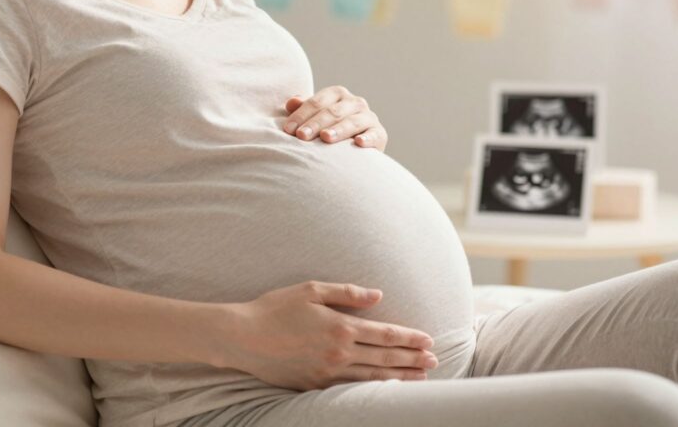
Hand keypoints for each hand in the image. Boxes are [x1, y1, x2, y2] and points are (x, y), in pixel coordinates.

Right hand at [220, 281, 437, 390]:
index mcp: (339, 326)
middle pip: (384, 357)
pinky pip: (352, 389)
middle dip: (412, 359)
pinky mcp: (315, 386)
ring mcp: (327, 373)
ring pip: (373, 377)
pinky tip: (386, 387)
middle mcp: (338, 352)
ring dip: (400, 376)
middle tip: (434, 360)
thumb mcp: (311, 289)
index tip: (428, 339)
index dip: (409, 338)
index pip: (384, 334)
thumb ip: (347, 292)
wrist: (243, 337)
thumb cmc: (276, 307)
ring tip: (421, 377)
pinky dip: (374, 388)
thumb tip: (378, 296)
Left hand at [283, 86, 387, 150]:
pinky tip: (358, 143)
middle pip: (333, 111)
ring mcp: (369, 117)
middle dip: (316, 124)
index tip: (289, 130)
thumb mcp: (314, 118)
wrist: (354, 150)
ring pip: (352, 121)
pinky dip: (368, 138)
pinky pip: (375, 134)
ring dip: (339, 130)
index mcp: (337, 94)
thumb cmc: (328, 130)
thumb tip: (291, 102)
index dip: (301, 115)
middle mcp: (355, 102)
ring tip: (325, 138)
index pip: (317, 102)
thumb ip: (303, 109)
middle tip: (301, 136)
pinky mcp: (380, 133)